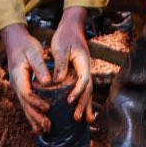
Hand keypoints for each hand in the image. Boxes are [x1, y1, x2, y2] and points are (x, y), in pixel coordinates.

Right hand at [0, 23, 54, 132]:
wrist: (15, 41)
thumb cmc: (26, 45)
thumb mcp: (34, 52)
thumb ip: (40, 66)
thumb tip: (47, 82)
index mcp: (18, 76)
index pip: (27, 93)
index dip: (37, 102)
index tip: (48, 108)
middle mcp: (16, 85)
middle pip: (25, 105)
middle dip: (36, 117)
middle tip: (47, 127)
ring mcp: (18, 87)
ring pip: (25, 107)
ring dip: (33, 119)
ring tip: (42, 131)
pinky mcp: (22, 88)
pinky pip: (26, 104)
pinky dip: (32, 114)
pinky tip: (37, 123)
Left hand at [51, 8, 96, 123]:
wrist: (71, 26)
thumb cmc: (65, 35)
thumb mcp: (60, 48)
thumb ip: (60, 65)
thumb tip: (57, 81)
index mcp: (83, 62)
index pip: (84, 80)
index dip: (77, 91)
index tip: (69, 100)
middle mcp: (86, 67)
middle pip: (88, 88)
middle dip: (83, 104)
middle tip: (77, 118)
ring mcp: (84, 70)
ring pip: (88, 90)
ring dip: (86, 105)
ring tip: (86, 120)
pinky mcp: (80, 72)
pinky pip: (83, 88)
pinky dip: (83, 99)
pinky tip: (81, 108)